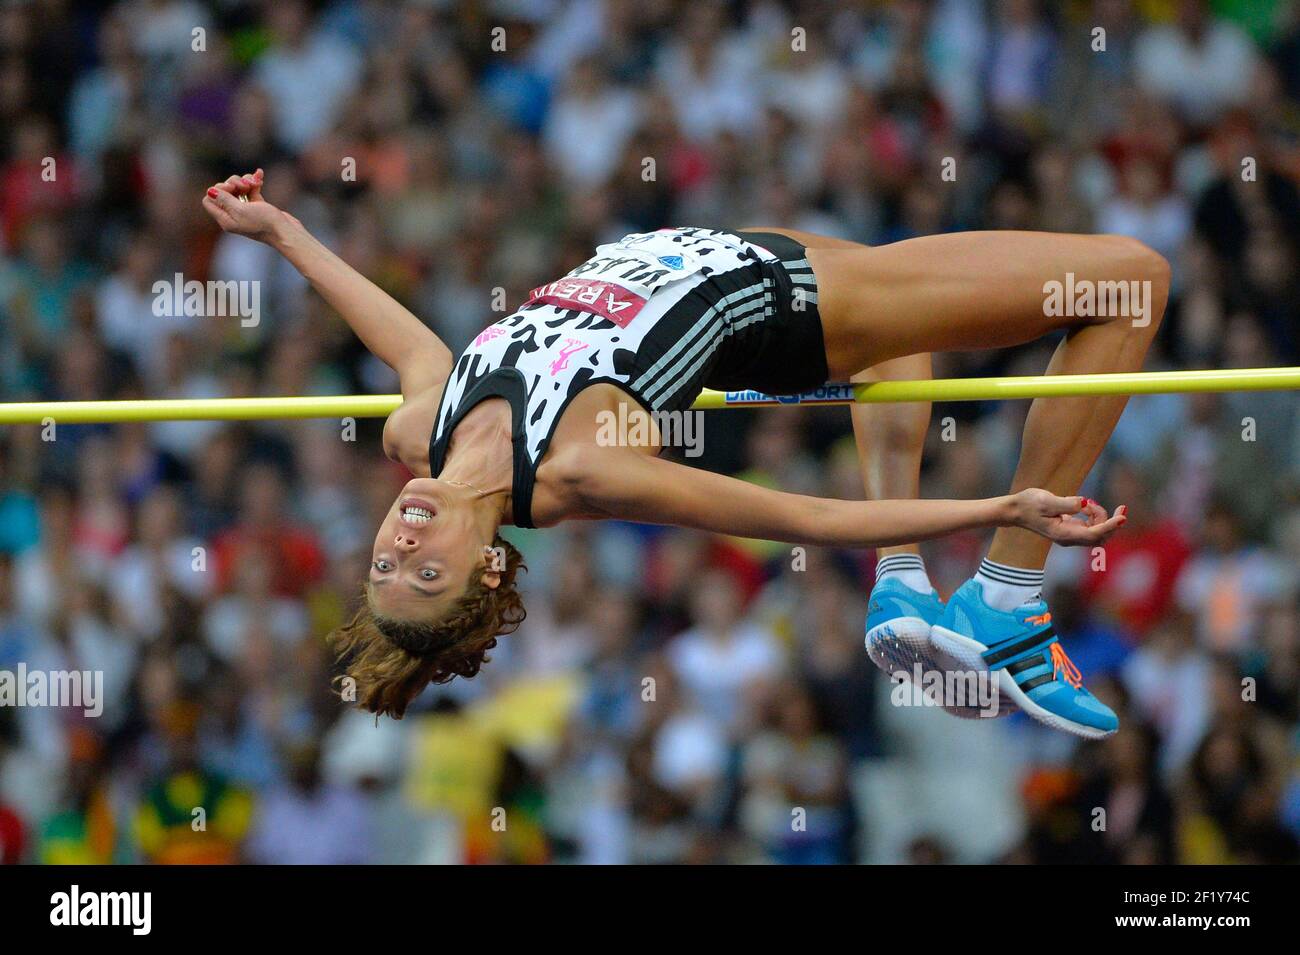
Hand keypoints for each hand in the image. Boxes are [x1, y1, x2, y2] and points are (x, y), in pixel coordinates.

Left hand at [201, 168, 284, 242]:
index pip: (209, 200)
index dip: (217, 190)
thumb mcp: (240, 210)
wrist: (286, 231)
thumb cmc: (264, 223)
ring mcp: (245, 210)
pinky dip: (254, 181)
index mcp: (225, 219)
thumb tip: (210, 191)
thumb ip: (224, 199)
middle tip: (245, 186)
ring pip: (238, 187)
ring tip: (257, 183)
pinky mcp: (257, 206)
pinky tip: (260, 175)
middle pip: (223, 190)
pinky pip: (250, 189)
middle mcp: (232, 215)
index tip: (231, 189)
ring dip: (246, 181)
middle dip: (234, 183)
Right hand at [1009, 489, 1126, 545]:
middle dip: (1113, 523)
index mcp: (1064, 534)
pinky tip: (1087, 506)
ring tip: (1089, 502)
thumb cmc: (1029, 504)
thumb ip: (1066, 503)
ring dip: (1102, 516)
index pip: (1094, 534)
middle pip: (1101, 536)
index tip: (1123, 517)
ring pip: (1098, 531)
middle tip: (1122, 507)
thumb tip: (1084, 503)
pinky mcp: (1071, 529)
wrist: (1016, 511)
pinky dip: (1095, 516)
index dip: (1111, 526)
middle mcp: (1070, 538)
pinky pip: (1092, 527)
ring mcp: (1071, 535)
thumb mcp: (1046, 500)